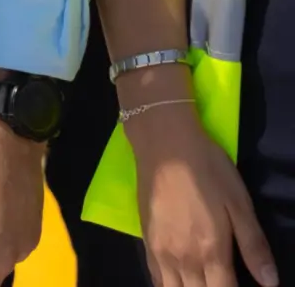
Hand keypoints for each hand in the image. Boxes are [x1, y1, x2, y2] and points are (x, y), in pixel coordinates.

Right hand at [132, 97, 276, 286]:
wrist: (164, 146)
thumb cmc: (208, 171)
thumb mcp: (239, 204)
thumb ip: (254, 246)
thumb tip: (271, 283)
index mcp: (211, 252)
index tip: (240, 286)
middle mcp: (184, 259)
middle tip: (222, 281)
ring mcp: (161, 252)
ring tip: (204, 283)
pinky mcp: (147, 241)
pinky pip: (156, 278)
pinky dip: (168, 286)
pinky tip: (179, 282)